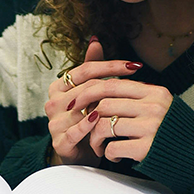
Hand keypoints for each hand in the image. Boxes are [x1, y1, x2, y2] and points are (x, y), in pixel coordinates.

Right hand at [43, 38, 142, 165]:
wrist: (81, 154)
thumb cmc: (88, 119)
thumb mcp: (91, 92)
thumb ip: (92, 67)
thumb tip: (95, 39)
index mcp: (59, 87)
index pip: (86, 69)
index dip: (111, 66)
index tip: (135, 66)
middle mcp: (54, 102)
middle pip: (87, 88)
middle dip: (114, 86)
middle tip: (140, 87)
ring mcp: (54, 122)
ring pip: (83, 108)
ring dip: (107, 107)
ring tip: (129, 106)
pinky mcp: (60, 142)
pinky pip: (76, 131)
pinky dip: (90, 125)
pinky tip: (103, 120)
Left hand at [76, 78, 172, 163]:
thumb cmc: (174, 131)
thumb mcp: (162, 104)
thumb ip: (138, 95)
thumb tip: (105, 86)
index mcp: (155, 92)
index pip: (112, 85)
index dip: (89, 93)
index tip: (77, 103)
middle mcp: (153, 106)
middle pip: (103, 104)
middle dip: (88, 118)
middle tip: (86, 128)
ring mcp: (150, 127)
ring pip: (103, 125)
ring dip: (95, 139)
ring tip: (100, 145)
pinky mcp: (146, 148)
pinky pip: (112, 147)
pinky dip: (108, 154)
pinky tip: (116, 156)